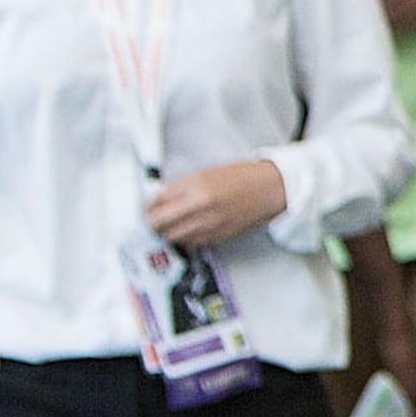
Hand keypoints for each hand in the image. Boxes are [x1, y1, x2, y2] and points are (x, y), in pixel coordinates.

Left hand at [146, 159, 288, 250]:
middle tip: (151, 219)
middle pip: (160, 223)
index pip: (158, 201)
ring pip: (173, 236)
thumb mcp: (206, 174)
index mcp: (196, 186)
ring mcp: (208, 225)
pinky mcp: (217, 238)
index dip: (148, 205)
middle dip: (152, 222)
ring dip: (167, 232)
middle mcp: (200, 207)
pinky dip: (185, 237)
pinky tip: (189, 229)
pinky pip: (191, 242)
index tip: (146, 207)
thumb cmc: (242, 178)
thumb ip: (181, 187)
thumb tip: (159, 200)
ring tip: (170, 224)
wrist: (270, 189)